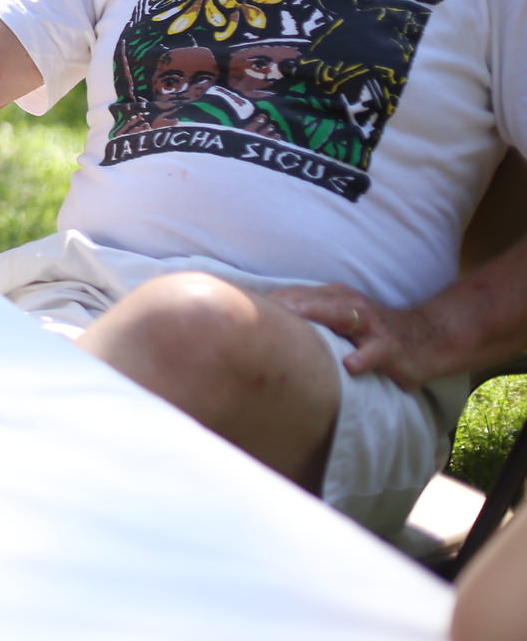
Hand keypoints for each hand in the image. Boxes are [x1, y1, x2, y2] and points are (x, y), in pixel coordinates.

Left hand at [268, 283, 448, 390]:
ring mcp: (370, 324)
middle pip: (309, 300)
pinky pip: (375, 352)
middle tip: (252, 310)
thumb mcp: (337, 320)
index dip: (266, 303)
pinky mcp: (391, 347)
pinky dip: (363, 357)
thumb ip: (306, 320)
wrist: (428, 338)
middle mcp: (348, 304)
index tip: (233, 307)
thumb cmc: (371, 332)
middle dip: (283, 304)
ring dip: (317, 316)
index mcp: (331, 297)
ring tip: (293, 323)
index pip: (292, 296)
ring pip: (341, 316)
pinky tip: (350, 365)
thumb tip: (260, 326)